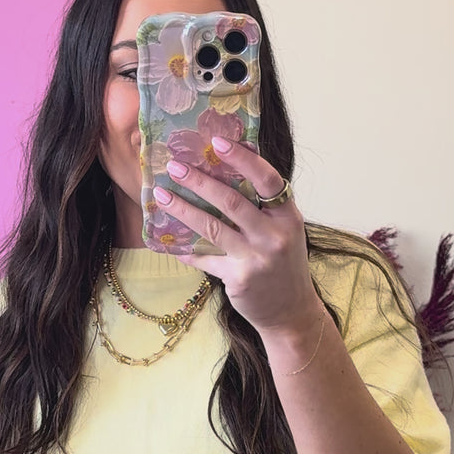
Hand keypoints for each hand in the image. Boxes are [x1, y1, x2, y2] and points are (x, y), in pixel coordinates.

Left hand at [156, 137, 321, 337]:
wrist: (291, 311)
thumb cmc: (283, 264)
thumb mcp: (283, 231)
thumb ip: (263, 206)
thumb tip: (225, 170)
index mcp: (288, 215)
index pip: (267, 179)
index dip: (243, 158)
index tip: (218, 142)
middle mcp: (275, 235)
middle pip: (232, 201)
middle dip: (199, 181)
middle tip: (174, 166)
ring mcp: (257, 258)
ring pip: (213, 227)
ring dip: (183, 209)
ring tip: (162, 194)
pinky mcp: (240, 278)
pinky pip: (206, 258)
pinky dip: (186, 249)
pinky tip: (169, 240)